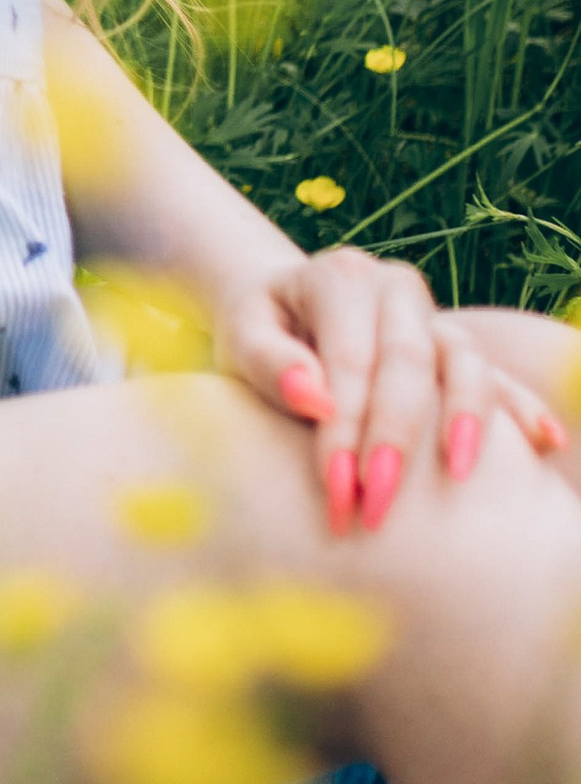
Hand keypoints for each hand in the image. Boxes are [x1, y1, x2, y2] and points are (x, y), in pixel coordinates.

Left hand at [217, 244, 568, 531]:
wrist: (283, 309)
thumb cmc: (258, 330)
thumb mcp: (240, 337)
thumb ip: (268, 362)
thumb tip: (315, 399)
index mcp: (340, 278)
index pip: (348, 359)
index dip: (344, 428)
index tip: (335, 492)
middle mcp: (394, 287)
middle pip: (407, 362)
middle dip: (394, 439)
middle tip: (376, 506)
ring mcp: (432, 315)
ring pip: (463, 359)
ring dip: (464, 419)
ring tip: (458, 474)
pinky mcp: (454, 347)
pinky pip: (496, 374)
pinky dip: (520, 406)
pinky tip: (543, 442)